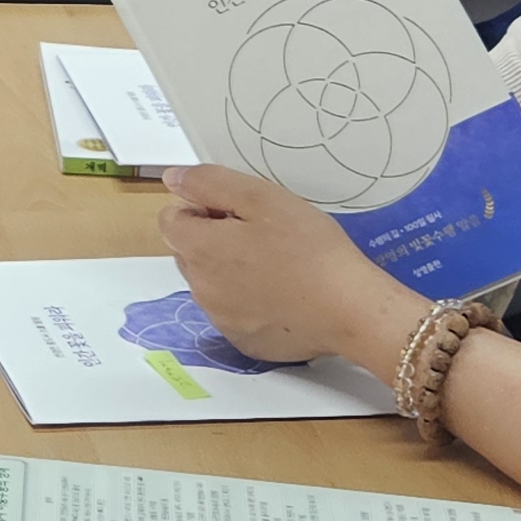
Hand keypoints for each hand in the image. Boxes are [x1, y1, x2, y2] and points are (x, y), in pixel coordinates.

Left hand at [156, 162, 424, 371]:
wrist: (350, 309)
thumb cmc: (308, 247)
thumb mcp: (262, 197)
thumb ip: (209, 183)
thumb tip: (172, 178)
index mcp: (199, 250)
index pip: (170, 220)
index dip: (200, 207)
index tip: (237, 210)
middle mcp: (200, 289)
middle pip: (188, 252)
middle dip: (212, 237)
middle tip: (261, 233)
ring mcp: (221, 320)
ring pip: (209, 283)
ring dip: (227, 269)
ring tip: (275, 263)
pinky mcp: (243, 342)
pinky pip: (232, 312)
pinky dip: (246, 300)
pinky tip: (281, 294)